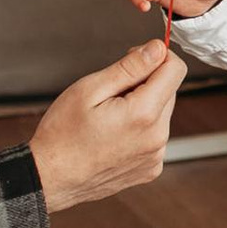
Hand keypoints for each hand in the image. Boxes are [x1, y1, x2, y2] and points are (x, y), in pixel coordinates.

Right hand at [28, 46, 186, 212]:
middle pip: (169, 91)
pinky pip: (154, 137)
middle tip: (110, 92)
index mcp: (143, 114)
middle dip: (145, 83)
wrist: (50, 179)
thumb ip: (130, 67)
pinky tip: (113, 135)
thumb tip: (157, 49)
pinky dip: (140, 129)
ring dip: (143, 106)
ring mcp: (155, 156)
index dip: (157, 56)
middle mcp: (157, 138)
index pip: (175, 69)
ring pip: (161, 114)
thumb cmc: (62, 135)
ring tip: (109, 117)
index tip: (135, 58)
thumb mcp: (90, 89)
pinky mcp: (150, 169)